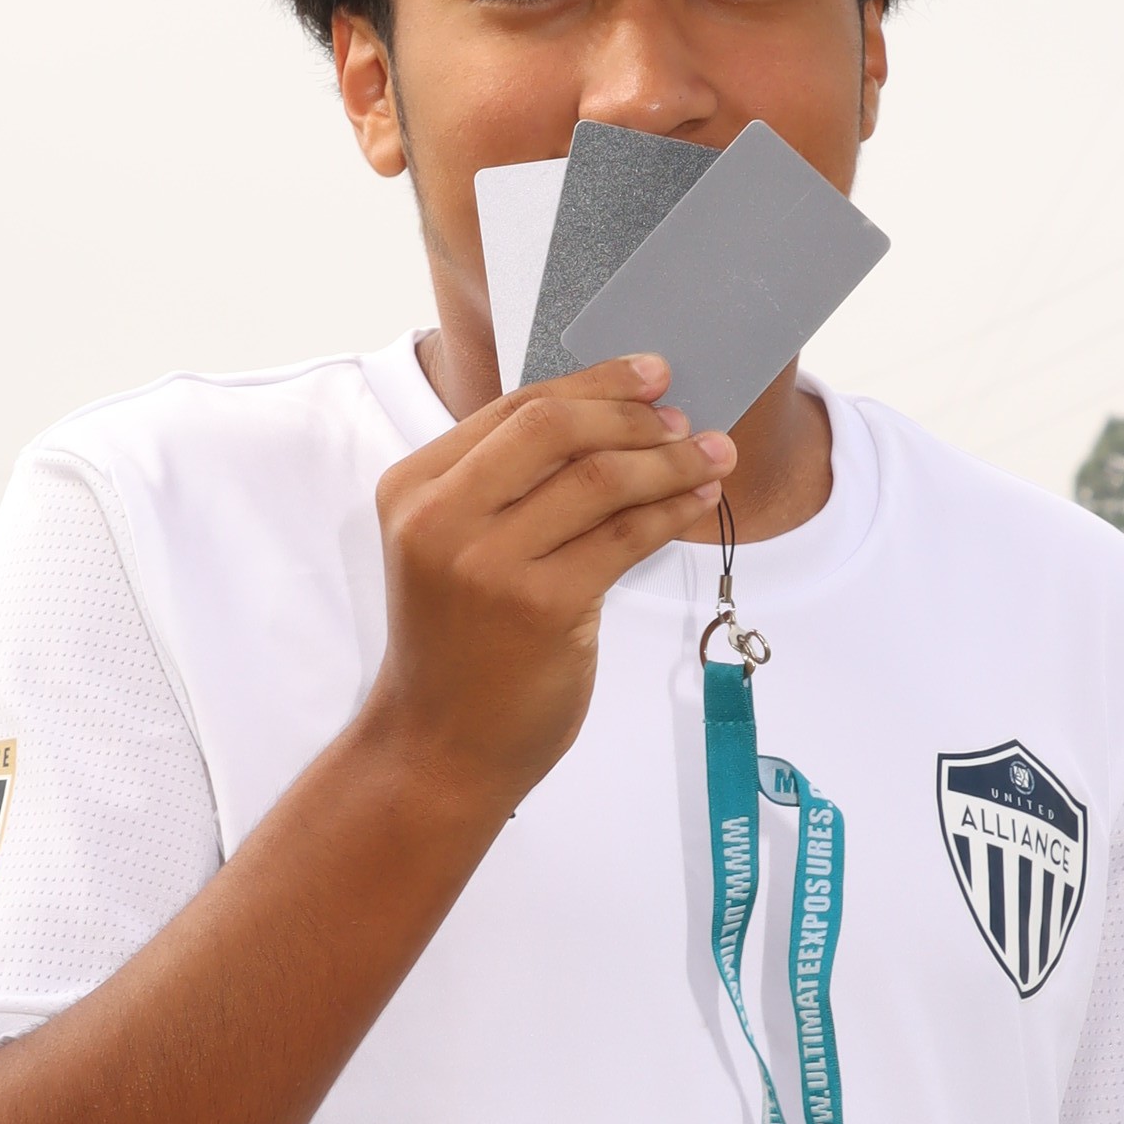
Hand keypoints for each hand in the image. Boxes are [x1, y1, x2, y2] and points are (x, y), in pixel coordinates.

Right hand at [364, 360, 734, 813]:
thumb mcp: (453, 549)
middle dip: (632, 414)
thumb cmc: (458, 647)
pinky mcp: (540, 607)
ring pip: (598, 479)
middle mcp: (440, 517)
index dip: (593, 383)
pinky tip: (699, 501)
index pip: (513, 408)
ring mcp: (487, 563)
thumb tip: (609, 419)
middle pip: (554, 427)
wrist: (438, 748)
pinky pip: (624, 537)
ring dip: (669, 461)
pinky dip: (671, 511)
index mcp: (413, 487)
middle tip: (685, 417)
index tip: (651, 374)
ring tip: (711, 456)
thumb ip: (506, 486)